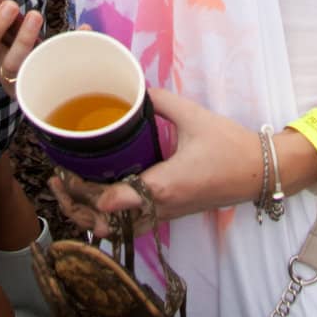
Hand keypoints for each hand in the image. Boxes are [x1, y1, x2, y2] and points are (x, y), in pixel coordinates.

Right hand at [0, 0, 42, 89]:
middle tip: (11, 5)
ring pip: (11, 62)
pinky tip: (55, 41)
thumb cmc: (17, 36)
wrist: (37, 74)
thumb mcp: (6, 18)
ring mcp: (8, 71)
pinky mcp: (29, 79)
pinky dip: (44, 55)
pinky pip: (36, 70)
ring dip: (23, 40)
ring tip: (35, 16)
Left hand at [50, 88, 261, 236]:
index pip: (111, 202)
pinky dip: (111, 218)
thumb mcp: (193, 115)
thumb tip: (134, 86)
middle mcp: (160, 207)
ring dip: (92, 216)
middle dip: (76, 208)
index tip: (64, 171)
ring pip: (118, 231)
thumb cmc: (228, 145)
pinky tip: (101, 195)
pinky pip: (132, 225)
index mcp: (162, 185)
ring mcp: (165, 215)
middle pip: (107, 224)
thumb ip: (160, 100)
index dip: (83, 192)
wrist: (259, 171)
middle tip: (56, 183)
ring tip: (72, 192)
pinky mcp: (170, 213)